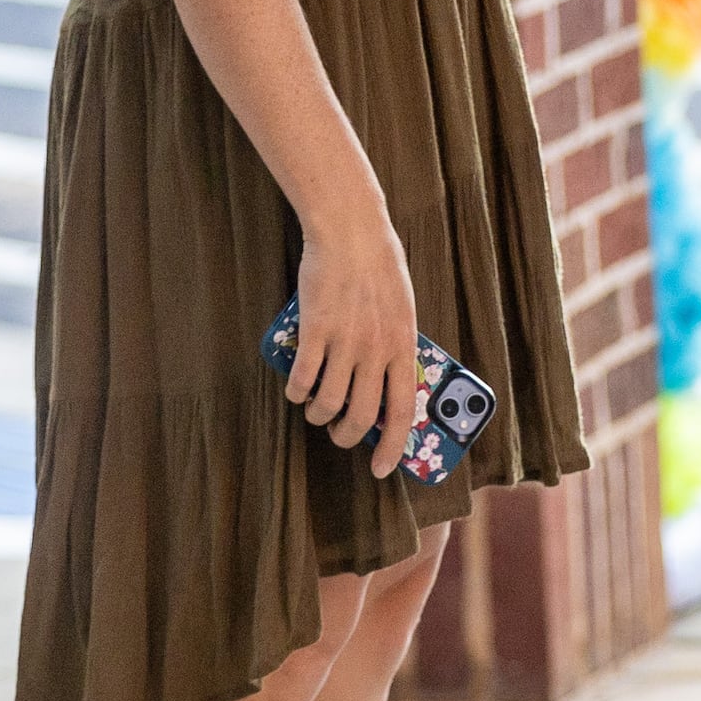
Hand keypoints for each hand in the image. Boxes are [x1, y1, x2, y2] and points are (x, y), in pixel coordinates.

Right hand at [287, 209, 420, 473]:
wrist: (351, 233)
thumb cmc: (380, 269)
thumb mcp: (403, 310)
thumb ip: (396, 347)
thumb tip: (389, 384)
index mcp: (405, 345)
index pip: (403, 410)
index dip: (392, 445)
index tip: (382, 468)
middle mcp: (377, 349)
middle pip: (361, 414)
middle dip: (347, 435)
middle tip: (339, 436)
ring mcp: (345, 341)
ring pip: (328, 401)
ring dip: (318, 414)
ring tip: (315, 409)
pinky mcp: (315, 330)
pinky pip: (302, 377)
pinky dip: (296, 391)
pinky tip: (295, 389)